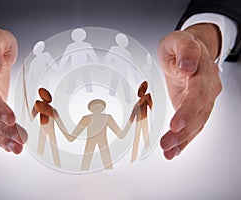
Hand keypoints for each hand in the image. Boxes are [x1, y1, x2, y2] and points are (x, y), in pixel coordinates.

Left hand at [158, 24, 221, 159]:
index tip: (176, 123)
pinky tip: (173, 151)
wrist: (188, 53)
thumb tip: (187, 67)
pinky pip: (193, 127)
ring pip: (197, 124)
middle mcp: (207, 88)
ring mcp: (202, 101)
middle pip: (199, 113)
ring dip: (183, 140)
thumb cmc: (180, 47)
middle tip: (167, 143)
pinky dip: (184, 141)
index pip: (198, 93)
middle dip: (183, 131)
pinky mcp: (194, 109)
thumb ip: (184, 49)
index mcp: (203, 71)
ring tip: (168, 151)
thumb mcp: (178, 40)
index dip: (188, 110)